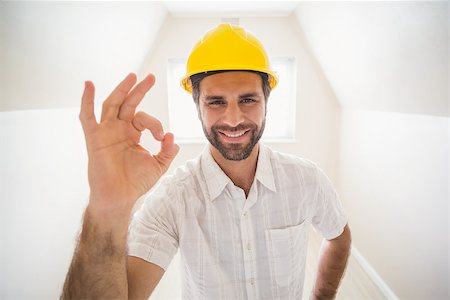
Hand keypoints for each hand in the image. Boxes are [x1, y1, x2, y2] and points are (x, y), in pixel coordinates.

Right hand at [79, 73, 178, 215]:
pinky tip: (88, 85)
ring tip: (132, 76)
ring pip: (111, 104)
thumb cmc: (135, 182)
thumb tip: (173, 136)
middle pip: (127, 103)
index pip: (143, 118)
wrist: (119, 198)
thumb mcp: (158, 165)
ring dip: (121, 89)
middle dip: (139, 90)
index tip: (162, 136)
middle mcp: (118, 129)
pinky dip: (86, 100)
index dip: (155, 123)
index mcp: (132, 134)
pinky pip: (87, 117)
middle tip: (151, 77)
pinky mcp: (94, 138)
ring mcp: (105, 132)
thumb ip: (168, 151)